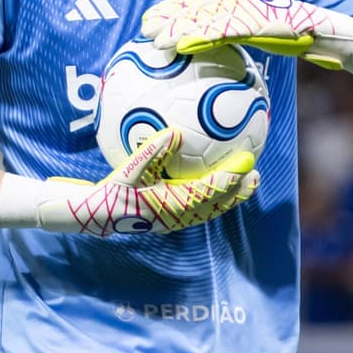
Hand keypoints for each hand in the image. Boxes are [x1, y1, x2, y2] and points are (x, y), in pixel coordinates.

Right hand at [36, 127, 258, 236]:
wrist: (95, 215)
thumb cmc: (111, 190)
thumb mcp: (128, 169)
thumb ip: (152, 151)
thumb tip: (175, 132)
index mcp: (169, 205)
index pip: (207, 191)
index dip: (229, 178)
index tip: (247, 163)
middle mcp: (176, 216)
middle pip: (215, 204)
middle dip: (238, 190)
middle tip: (257, 174)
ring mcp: (175, 220)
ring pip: (211, 209)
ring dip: (230, 197)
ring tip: (248, 182)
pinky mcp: (170, 218)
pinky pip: (200, 210)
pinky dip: (215, 199)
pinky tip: (220, 186)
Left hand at [142, 0, 352, 81]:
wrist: (346, 40)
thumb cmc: (314, 46)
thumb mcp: (277, 47)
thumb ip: (251, 53)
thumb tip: (228, 79)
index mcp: (251, 5)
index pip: (209, 4)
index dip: (180, 9)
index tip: (155, 22)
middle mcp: (251, 2)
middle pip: (203, 4)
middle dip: (172, 12)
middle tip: (144, 26)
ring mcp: (258, 9)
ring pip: (210, 15)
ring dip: (178, 23)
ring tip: (154, 36)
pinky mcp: (265, 21)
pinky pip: (228, 30)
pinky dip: (202, 35)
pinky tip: (182, 45)